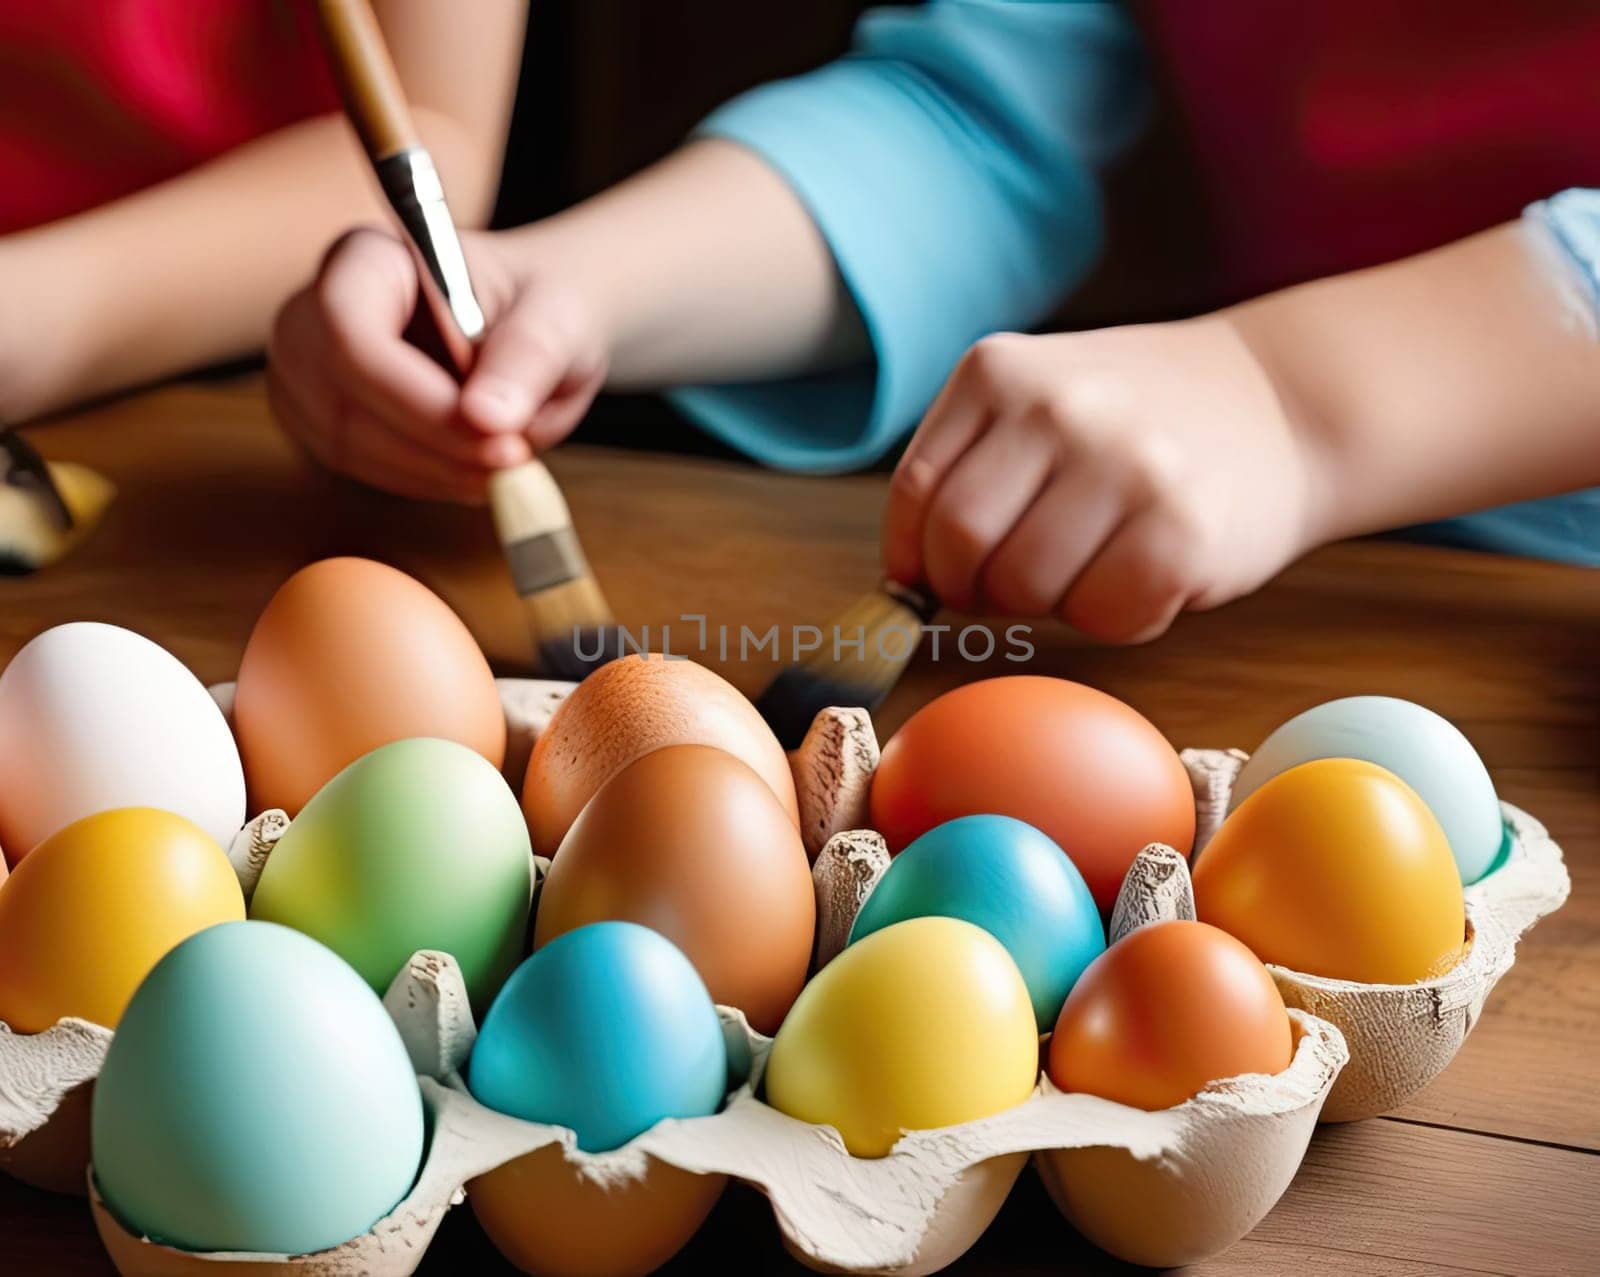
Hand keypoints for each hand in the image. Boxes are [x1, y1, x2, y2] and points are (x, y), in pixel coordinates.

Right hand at [267, 225, 607, 503]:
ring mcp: (309, 366)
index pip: (350, 330)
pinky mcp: (320, 417)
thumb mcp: (559, 319)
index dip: (413, 395)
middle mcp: (319, 306)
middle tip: (514, 458)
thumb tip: (486, 418)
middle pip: (340, 393)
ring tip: (505, 462)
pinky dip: (421, 479)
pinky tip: (472, 467)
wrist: (540, 325)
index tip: (492, 431)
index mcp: (371, 257)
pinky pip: (355, 466)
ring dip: (432, 469)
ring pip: (343, 441)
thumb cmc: (544, 304)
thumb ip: (526, 359)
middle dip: (431, 442)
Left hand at [882, 319, 1327, 641]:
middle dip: (977, 589)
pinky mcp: (1183, 529)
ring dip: (1050, 603)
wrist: (1280, 400)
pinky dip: (1115, 618)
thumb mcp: (1035, 404)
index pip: (914, 497)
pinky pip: (1103, 616)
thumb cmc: (1136, 424)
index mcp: (998, 373)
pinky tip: (1145, 575)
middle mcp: (1058, 408)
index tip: (940, 578)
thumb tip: (905, 581)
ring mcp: (1124, 465)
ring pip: (1025, 591)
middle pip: (960, 549)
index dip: (918, 560)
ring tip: (1094, 562)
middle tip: (1021, 581)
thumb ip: (965, 471)